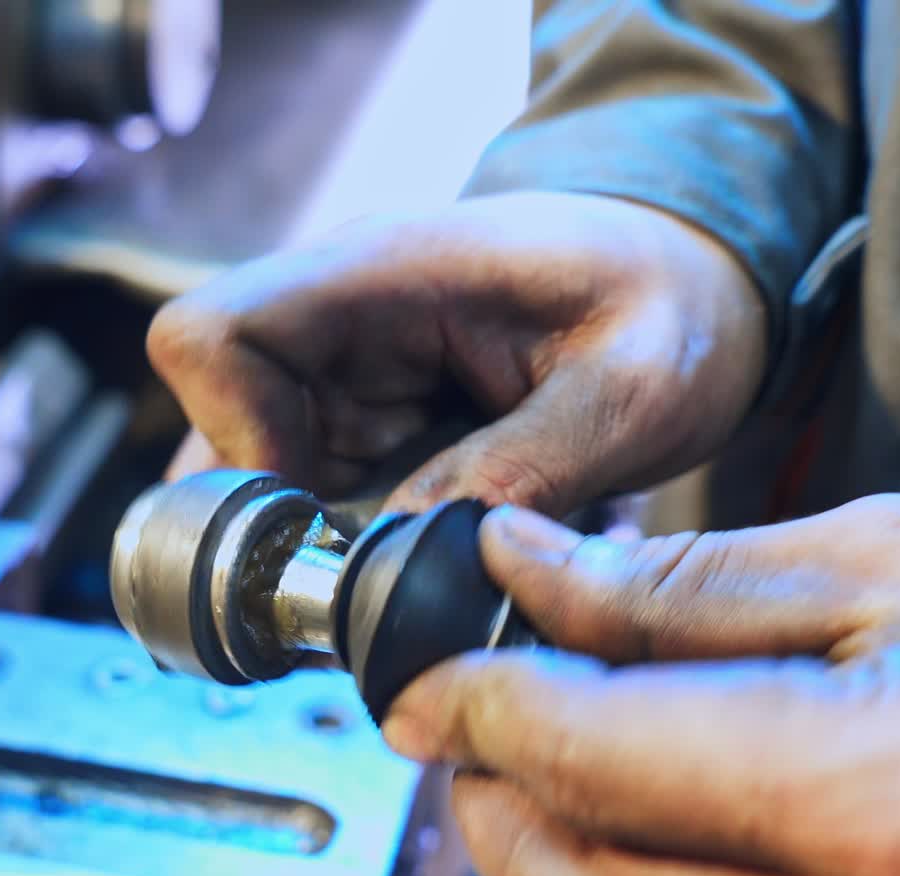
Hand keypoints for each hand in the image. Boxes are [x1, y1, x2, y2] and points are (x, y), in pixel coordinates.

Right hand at [147, 191, 765, 514]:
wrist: (689, 279)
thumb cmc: (673, 305)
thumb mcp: (634, 390)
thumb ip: (525, 468)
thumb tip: (406, 554)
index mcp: (382, 276)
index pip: (210, 337)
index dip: (232, 441)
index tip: (315, 518)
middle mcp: (336, 317)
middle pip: (216, 425)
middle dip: (279, 523)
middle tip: (375, 575)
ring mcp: (342, 368)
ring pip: (254, 472)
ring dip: (317, 538)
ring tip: (418, 560)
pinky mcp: (359, 413)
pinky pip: (306, 489)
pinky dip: (347, 537)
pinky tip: (426, 543)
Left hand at [382, 497, 899, 875]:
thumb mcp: (893, 574)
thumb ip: (685, 587)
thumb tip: (529, 568)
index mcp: (866, 805)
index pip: (575, 757)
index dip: (469, 702)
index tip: (429, 672)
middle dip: (485, 799)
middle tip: (472, 714)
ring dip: (544, 849)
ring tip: (548, 749)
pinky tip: (643, 811)